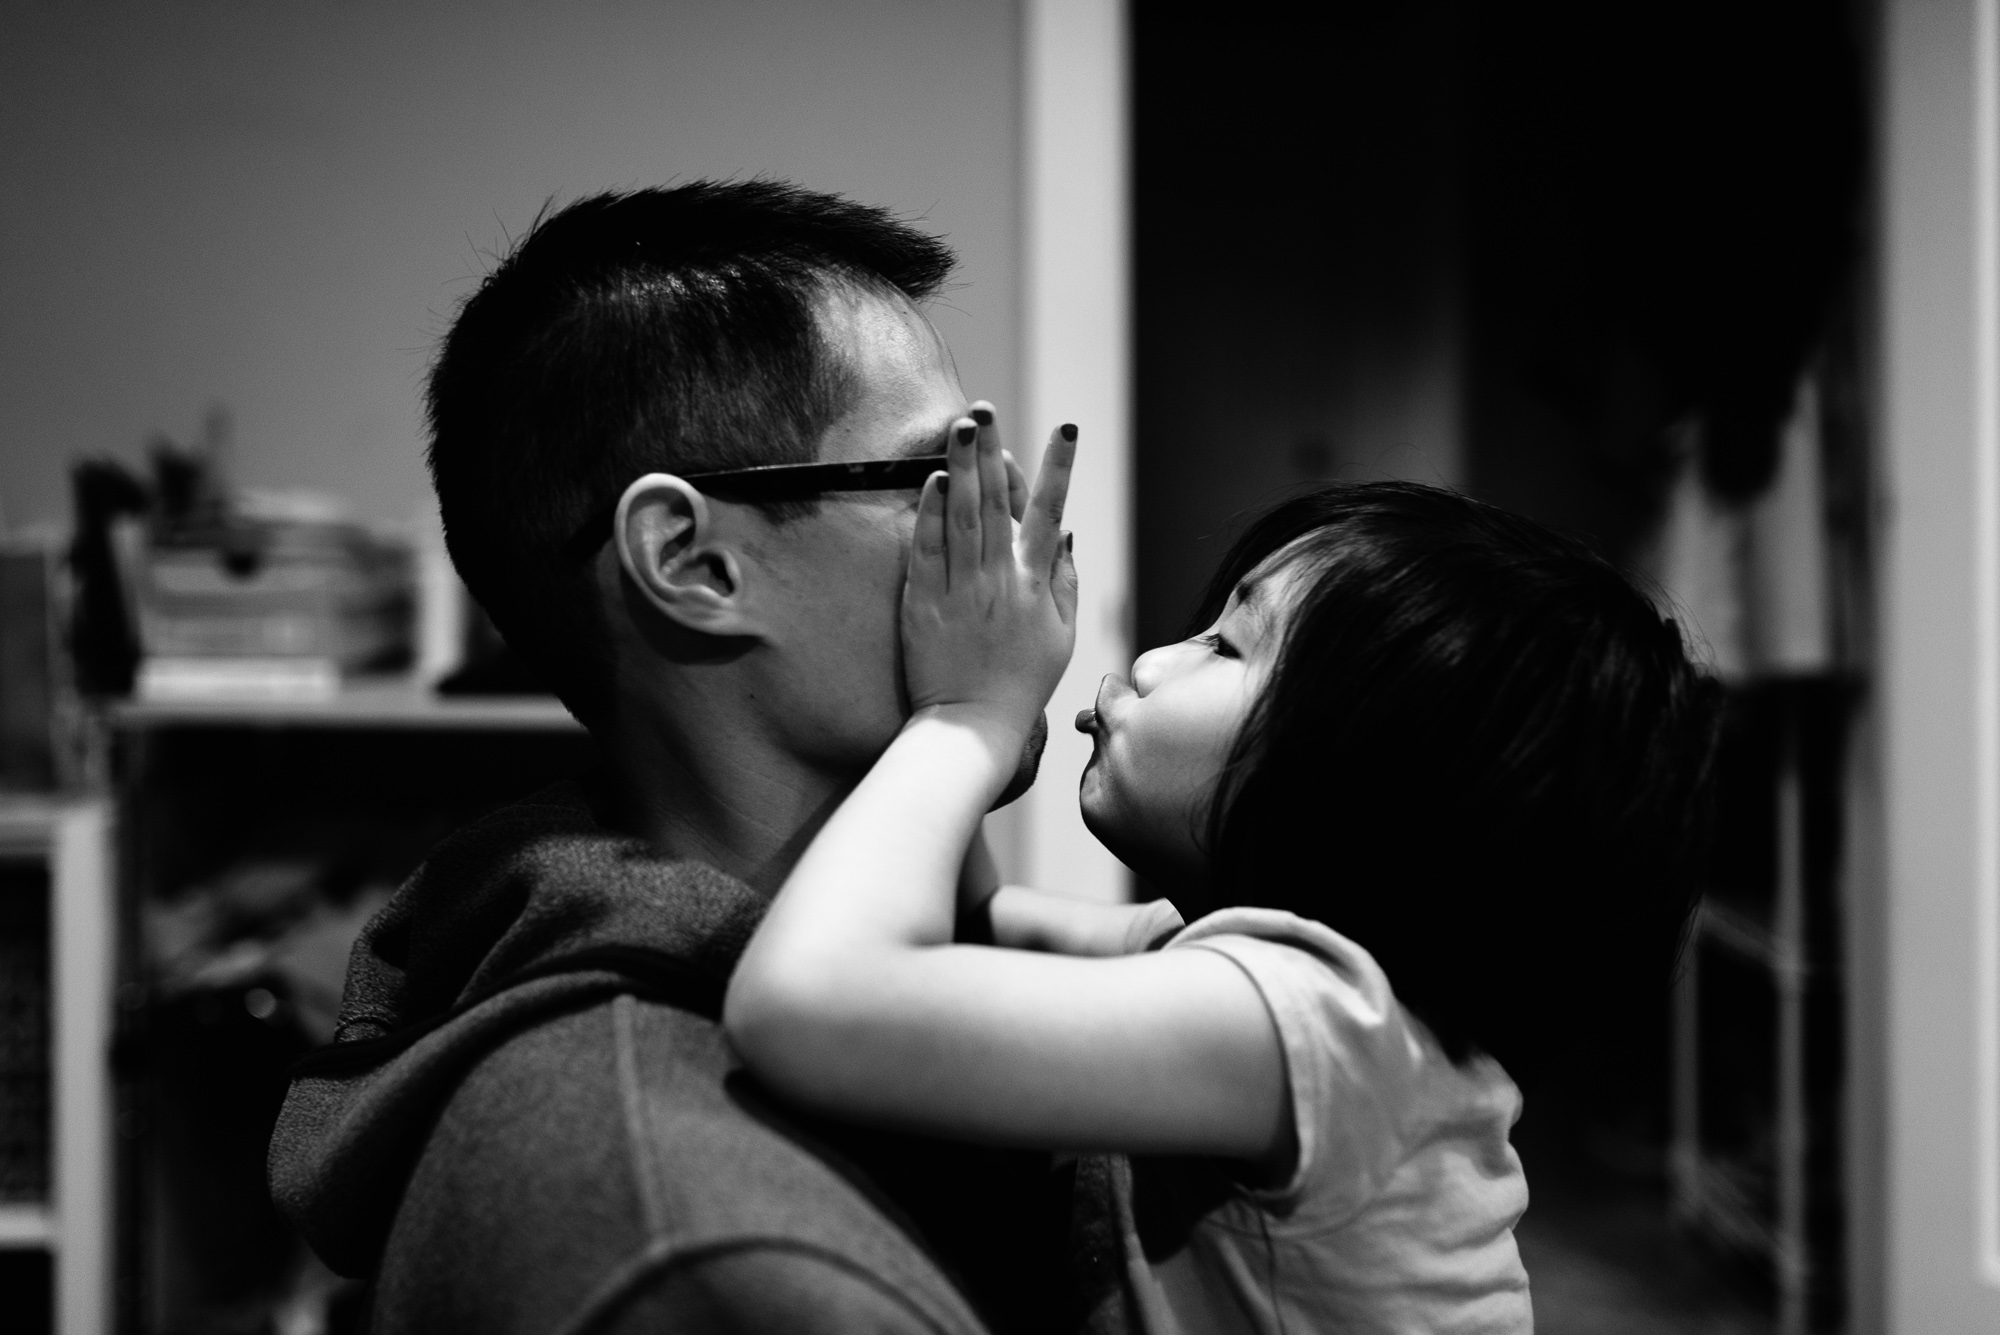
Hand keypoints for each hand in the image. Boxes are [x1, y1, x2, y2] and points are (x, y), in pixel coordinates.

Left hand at [901, 405, 1077, 751]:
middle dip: (991, 450)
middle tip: (984, 408)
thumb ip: (1065, 582)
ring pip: (962, 516)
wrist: (972, 725)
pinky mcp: (925, 602)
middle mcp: (1000, 580)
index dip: (1058, 469)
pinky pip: (929, 549)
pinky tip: (933, 479)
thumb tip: (1065, 533)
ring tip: (959, 425)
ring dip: (961, 467)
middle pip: (996, 503)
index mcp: (1037, 585)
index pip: (1050, 514)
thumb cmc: (1021, 684)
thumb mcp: (1061, 637)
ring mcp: (961, 589)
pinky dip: (931, 513)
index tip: (1066, 429)